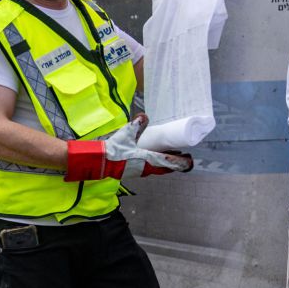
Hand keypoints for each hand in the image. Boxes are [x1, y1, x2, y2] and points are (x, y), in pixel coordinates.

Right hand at [64, 115, 192, 181]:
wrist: (99, 161)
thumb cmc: (114, 150)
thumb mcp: (126, 134)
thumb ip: (136, 125)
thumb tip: (144, 116)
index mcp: (148, 160)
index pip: (169, 162)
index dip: (180, 162)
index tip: (189, 160)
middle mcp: (146, 168)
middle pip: (164, 168)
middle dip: (173, 162)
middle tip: (182, 156)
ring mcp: (138, 171)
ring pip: (156, 169)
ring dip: (164, 164)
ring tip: (169, 156)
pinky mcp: (131, 171)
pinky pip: (147, 168)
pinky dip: (154, 164)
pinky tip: (151, 158)